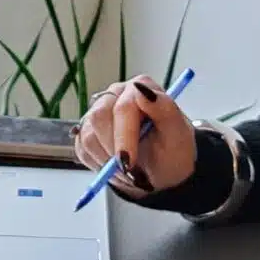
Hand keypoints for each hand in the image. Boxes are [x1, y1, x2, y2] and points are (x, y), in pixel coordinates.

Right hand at [75, 76, 198, 195]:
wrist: (164, 169)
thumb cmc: (173, 151)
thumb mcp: (177, 134)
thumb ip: (164, 109)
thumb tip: (142, 90)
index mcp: (140, 88)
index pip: (122, 107)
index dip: (124, 137)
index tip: (129, 162)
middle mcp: (116, 94)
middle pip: (99, 118)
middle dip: (114, 150)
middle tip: (130, 170)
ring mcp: (98, 110)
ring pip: (88, 135)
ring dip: (107, 161)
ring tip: (128, 170)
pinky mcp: (87, 129)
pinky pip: (82, 147)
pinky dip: (98, 164)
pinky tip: (116, 167)